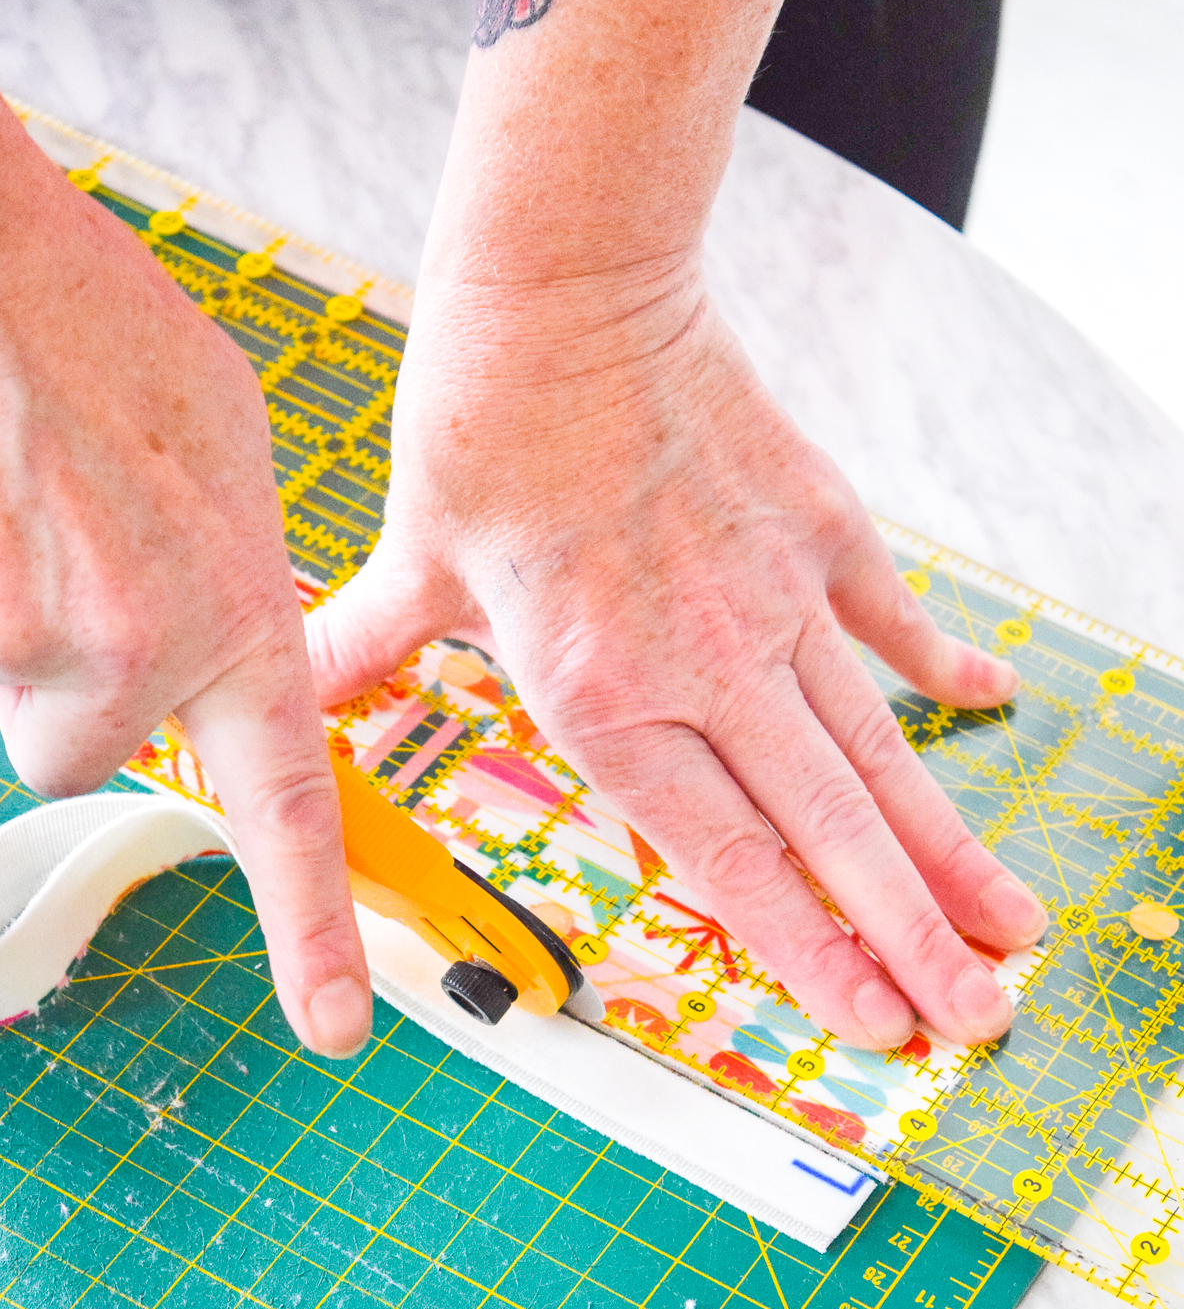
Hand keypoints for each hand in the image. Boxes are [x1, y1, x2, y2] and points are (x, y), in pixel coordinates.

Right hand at [0, 83, 370, 1057]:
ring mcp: (28, 649)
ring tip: (29, 518)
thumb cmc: (97, 332)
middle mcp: (132, 660)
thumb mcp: (224, 457)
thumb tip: (221, 633)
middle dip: (76, 685)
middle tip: (76, 566)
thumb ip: (234, 577)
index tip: (337, 1027)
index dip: (310, 932)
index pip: (285, 811)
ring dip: (18, 634)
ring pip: (12, 700)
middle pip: (78, 752)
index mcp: (230, 623)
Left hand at [307, 264, 1046, 1049]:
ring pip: (878, 749)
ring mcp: (776, 598)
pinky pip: (889, 615)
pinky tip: (992, 702)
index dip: (809, 952)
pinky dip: (941, 661)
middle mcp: (705, 666)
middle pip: (830, 830)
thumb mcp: (414, 563)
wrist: (565, 286)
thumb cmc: (481, 428)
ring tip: (1012, 924)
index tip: (873, 1023)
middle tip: (982, 1016)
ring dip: (948, 847)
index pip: (726, 858)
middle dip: (913, 937)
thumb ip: (369, 649)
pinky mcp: (818, 525)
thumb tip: (296, 683)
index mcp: (603, 696)